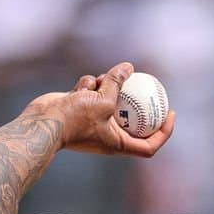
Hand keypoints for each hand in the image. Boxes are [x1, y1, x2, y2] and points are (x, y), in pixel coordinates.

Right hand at [25, 62, 174, 157]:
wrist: (43, 122)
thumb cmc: (75, 119)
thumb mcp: (103, 100)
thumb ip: (117, 83)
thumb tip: (128, 67)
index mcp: (119, 144)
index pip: (149, 145)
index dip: (164, 132)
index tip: (171, 114)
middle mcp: (108, 136)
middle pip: (132, 118)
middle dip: (135, 100)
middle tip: (145, 84)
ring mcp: (94, 123)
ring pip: (110, 100)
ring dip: (107, 87)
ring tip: (102, 80)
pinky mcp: (81, 110)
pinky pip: (93, 94)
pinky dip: (90, 87)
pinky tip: (84, 85)